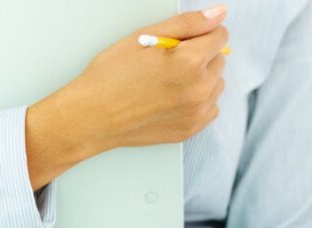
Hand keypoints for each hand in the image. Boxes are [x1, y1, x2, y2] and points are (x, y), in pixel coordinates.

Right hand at [26, 5, 228, 188]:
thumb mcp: (144, 38)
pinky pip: (210, 108)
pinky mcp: (190, 129)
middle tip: (167, 63)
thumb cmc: (110, 76)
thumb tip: (218, 14)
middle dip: (200, 56)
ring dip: (201, 79)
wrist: (91, 117)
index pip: (219, 35)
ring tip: (168, 82)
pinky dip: (197, 101)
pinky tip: (172, 98)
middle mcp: (198, 90)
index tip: (181, 41)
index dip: (198, 34)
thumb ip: (188, 23)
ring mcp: (196, 113)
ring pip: (216, 84)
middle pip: (219, 60)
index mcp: (190, 62)